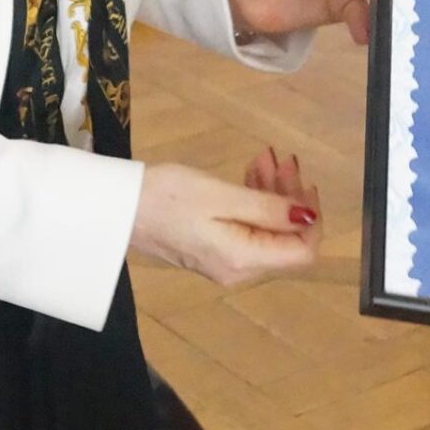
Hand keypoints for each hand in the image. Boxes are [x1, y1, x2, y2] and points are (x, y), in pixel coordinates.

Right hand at [131, 157, 319, 288]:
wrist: (118, 208)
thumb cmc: (168, 197)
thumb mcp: (222, 196)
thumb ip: (268, 209)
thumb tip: (308, 217)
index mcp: (245, 259)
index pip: (302, 251)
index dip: (312, 218)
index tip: (304, 182)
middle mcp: (239, 269)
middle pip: (285, 239)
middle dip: (290, 197)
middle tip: (283, 159)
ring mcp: (225, 261)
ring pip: (267, 230)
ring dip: (273, 194)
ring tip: (265, 159)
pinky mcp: (212, 249)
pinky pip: (247, 228)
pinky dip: (254, 201)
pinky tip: (250, 174)